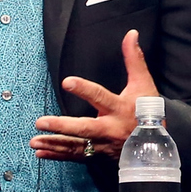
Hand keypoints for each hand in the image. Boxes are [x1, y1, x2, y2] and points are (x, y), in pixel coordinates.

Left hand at [31, 29, 159, 161]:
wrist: (156, 144)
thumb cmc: (148, 110)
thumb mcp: (143, 83)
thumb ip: (134, 58)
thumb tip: (131, 34)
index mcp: (120, 108)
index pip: (100, 97)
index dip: (84, 89)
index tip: (67, 82)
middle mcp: (110, 129)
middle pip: (84, 129)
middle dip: (62, 127)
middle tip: (41, 122)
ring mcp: (103, 145)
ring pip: (77, 146)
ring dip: (54, 144)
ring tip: (34, 141)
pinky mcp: (99, 155)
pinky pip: (76, 157)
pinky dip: (58, 156)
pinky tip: (41, 153)